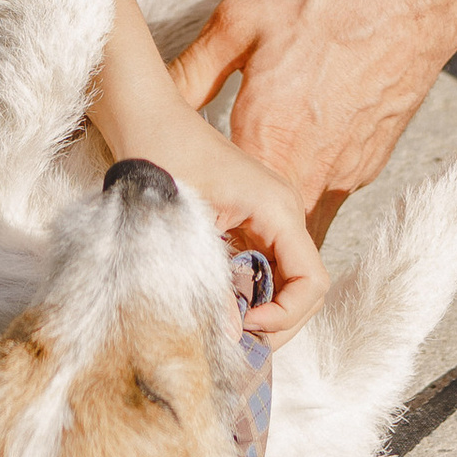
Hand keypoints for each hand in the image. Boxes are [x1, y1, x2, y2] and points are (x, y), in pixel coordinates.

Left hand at [87, 45, 323, 334]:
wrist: (144, 117)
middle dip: (278, 321)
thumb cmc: (159, 157)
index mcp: (278, 208)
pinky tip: (219, 299)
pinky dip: (249, 290)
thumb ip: (209, 286)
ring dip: (263, 308)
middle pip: (305, 286)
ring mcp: (271, 214)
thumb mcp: (183, 228)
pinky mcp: (253, 217)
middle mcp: (284, 211)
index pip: (312, 282)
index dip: (285, 316)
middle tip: (235, 340)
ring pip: (286, 279)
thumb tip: (231, 337)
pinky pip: (266, 265)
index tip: (243, 326)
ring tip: (225, 323)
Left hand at [170, 0, 455, 232]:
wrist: (408, 3)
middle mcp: (307, 172)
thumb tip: (154, 101)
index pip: (225, 217)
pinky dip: (304, 197)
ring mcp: (343, 176)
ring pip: (300, 227)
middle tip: (210, 234)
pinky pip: (327, 199)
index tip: (184, 229)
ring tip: (245, 210)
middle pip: (266, 241)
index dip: (202, 229)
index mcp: (266, 142)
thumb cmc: (323, 8)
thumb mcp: (239, 23)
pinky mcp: (366, 169)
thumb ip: (192, 71)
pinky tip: (290, 165)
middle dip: (239, 246)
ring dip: (274, 229)